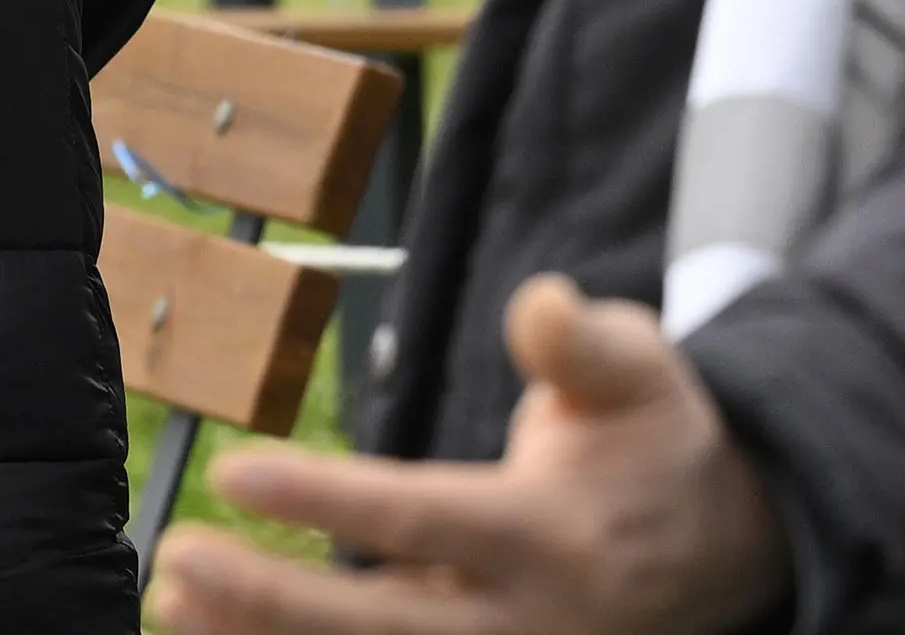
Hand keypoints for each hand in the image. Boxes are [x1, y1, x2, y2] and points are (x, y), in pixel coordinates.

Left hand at [145, 275, 788, 634]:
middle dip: (274, 601)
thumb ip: (582, 344)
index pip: (422, 518)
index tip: (234, 472)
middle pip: (384, 625)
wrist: (731, 551)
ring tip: (173, 604)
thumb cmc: (653, 443)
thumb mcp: (640, 374)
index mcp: (556, 537)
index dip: (325, 502)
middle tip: (179, 559)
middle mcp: (527, 618)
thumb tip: (540, 302)